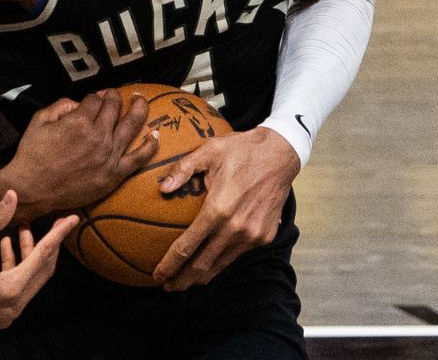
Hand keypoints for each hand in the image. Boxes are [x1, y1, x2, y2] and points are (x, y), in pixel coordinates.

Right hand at [0, 190, 76, 330]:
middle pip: (41, 271)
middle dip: (46, 244)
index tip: (73, 219)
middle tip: (55, 222)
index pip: (42, 256)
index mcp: (9, 290)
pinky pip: (17, 289)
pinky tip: (5, 246)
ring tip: (20, 229)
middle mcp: (12, 307)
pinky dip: (15, 267)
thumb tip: (13, 195)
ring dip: (27, 254)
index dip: (58, 234)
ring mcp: (5, 315)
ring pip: (29, 280)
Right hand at [4, 89, 158, 218]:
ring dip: (139, 109)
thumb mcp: (38, 121)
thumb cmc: (32, 155)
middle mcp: (97, 136)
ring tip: (141, 101)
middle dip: (115, 97)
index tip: (94, 99)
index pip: (95, 99)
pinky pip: (139, 158)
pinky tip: (156, 135)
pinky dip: (150, 145)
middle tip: (115, 95)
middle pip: (114, 108)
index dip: (95, 96)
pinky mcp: (114, 174)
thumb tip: (78, 103)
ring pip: (131, 126)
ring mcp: (109, 155)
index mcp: (79, 121)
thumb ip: (60, 105)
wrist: (33, 189)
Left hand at [151, 127, 300, 290]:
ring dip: (202, 276)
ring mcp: (252, 236)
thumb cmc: (242, 150)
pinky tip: (211, 263)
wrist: (281, 154)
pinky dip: (222, 262)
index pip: (187, 246)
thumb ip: (183, 170)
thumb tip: (162, 188)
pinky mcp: (264, 237)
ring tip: (185, 282)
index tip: (157, 275)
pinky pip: (237, 254)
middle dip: (183, 279)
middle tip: (167, 287)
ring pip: (222, 264)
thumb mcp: (209, 151)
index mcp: (218, 210)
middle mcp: (236, 228)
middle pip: (203, 264)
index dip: (170, 264)